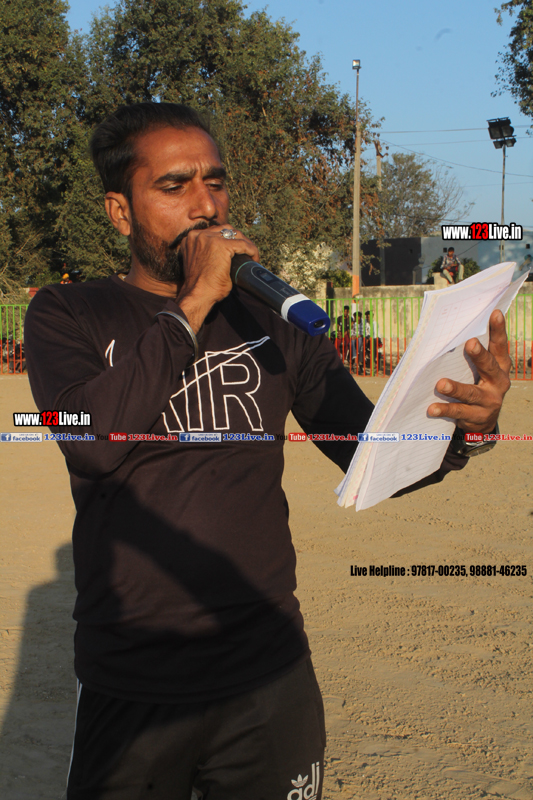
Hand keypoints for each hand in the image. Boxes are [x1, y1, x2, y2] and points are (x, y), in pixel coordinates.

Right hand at [177, 225, 259, 331]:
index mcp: (192, 239)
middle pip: (225, 229)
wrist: (197, 295)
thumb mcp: (201, 263)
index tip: (236, 250)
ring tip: (251, 255)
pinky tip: (254, 258)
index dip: (227, 239)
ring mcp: (209, 238)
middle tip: (246, 252)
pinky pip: (242, 244)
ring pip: (235, 234)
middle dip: (238, 239)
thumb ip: (209, 254)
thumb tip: (226, 256)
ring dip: (245, 243)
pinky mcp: (221, 246)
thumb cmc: (200, 286)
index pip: (215, 232)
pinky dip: (251, 250)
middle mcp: (198, 235)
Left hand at [427, 309, 510, 432]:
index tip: (495, 313)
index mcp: (500, 366)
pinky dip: (445, 409)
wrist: (482, 422)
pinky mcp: (478, 417)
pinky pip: (459, 411)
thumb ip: (470, 356)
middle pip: (489, 366)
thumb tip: (446, 334)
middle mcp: (498, 382)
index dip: (499, 330)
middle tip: (470, 344)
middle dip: (479, 355)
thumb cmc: (476, 385)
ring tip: (441, 384)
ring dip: (456, 388)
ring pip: (471, 393)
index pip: (500, 345)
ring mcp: (489, 401)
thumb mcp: (479, 371)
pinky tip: (432, 408)